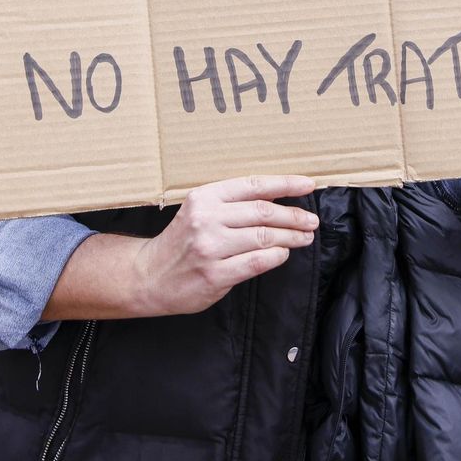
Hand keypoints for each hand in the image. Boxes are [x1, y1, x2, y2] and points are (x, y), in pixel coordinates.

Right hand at [133, 174, 319, 316]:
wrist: (148, 276)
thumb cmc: (181, 242)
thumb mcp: (199, 211)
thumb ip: (232, 205)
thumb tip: (277, 199)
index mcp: (204, 197)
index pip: (253, 186)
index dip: (285, 184)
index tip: (308, 184)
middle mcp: (206, 219)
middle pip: (263, 212)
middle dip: (294, 215)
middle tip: (312, 221)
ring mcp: (210, 248)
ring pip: (264, 237)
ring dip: (291, 237)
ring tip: (305, 238)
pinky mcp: (215, 275)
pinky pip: (256, 262)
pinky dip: (275, 256)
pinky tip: (283, 254)